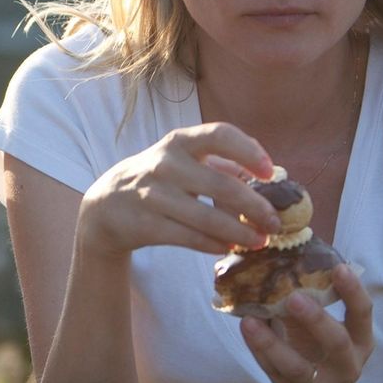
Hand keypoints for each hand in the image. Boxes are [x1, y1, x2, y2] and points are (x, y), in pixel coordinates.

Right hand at [76, 122, 280, 259]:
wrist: (107, 205)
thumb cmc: (159, 179)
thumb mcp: (184, 160)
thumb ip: (224, 163)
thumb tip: (271, 176)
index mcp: (180, 142)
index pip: (219, 135)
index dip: (249, 151)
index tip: (270, 172)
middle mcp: (165, 164)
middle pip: (220, 185)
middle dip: (255, 207)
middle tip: (276, 224)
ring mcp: (153, 195)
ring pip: (207, 217)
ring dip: (239, 233)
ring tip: (260, 242)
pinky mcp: (145, 224)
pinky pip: (189, 237)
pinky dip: (214, 244)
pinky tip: (229, 248)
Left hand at [240, 264, 375, 382]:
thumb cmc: (322, 357)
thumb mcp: (329, 334)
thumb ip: (313, 304)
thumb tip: (282, 262)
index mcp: (360, 342)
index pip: (364, 314)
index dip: (353, 292)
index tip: (339, 268)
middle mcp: (346, 365)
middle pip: (336, 343)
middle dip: (315, 319)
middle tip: (294, 296)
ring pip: (297, 367)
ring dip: (272, 343)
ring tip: (251, 320)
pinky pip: (274, 372)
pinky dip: (258, 351)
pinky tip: (246, 329)